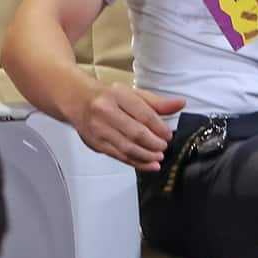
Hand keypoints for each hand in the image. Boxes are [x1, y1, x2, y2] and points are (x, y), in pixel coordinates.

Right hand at [70, 82, 185, 170]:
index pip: (144, 114)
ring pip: (127, 147)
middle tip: (163, 147)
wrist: (78, 101)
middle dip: (154, 143)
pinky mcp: (96, 143)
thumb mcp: (133, 94)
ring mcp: (99, 129)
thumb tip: (180, 104)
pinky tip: (148, 164)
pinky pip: (119, 156)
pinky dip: (136, 163)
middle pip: (135, 133)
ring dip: (146, 156)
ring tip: (158, 157)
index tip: (168, 135)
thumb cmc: (108, 97)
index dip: (159, 128)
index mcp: (118, 95)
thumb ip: (157, 102)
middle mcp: (105, 111)